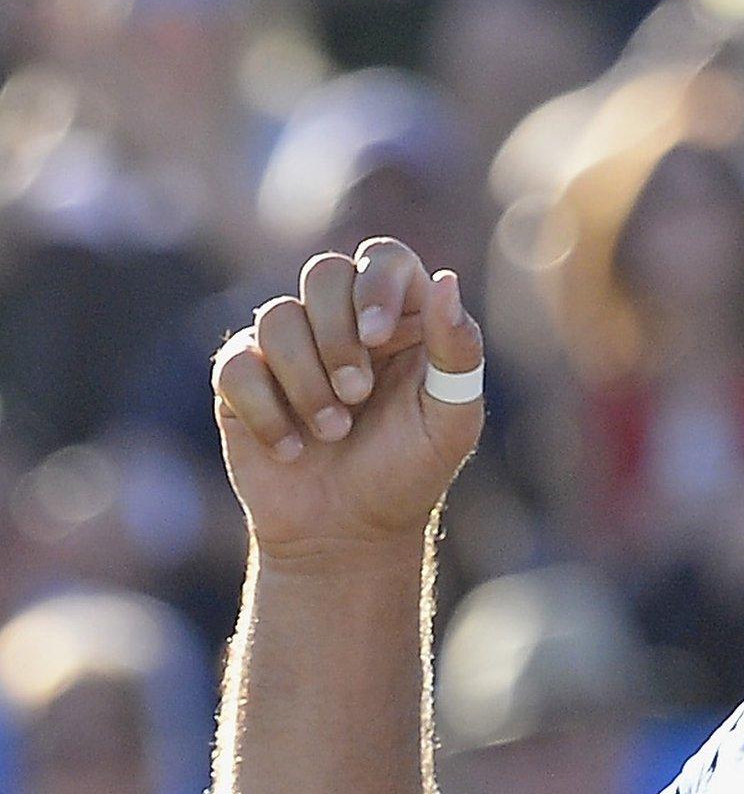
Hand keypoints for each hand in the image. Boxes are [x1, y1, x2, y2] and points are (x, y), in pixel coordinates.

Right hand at [212, 237, 485, 555]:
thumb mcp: (452, 419)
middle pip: (324, 273)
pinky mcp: (244, 380)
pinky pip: (236, 364)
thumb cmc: (409, 472)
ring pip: (276, 315)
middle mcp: (343, 320)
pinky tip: (290, 449)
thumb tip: (446, 279)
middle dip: (337, 337)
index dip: (375, 285)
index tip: (376, 336)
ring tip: (332, 432)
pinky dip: (265, 409)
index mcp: (401, 317)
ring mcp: (290, 347)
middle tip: (357, 395)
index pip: (385, 258)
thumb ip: (458, 350)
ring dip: (306, 380)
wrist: (348, 535)